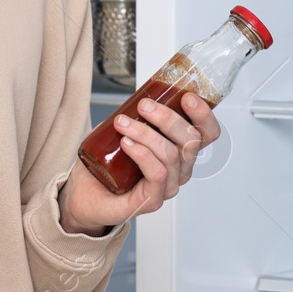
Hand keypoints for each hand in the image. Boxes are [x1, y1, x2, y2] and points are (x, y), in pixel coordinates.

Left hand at [58, 91, 220, 234]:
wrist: (85, 194)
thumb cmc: (106, 163)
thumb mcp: (126, 128)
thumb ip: (138, 113)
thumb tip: (142, 92)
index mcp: (181, 151)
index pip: (207, 134)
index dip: (203, 114)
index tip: (187, 97)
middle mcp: (180, 169)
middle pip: (191, 141)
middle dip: (167, 118)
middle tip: (143, 106)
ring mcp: (168, 186)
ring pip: (171, 155)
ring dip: (146, 133)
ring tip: (123, 123)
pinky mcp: (152, 200)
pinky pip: (157, 173)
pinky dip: (143, 154)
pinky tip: (127, 143)